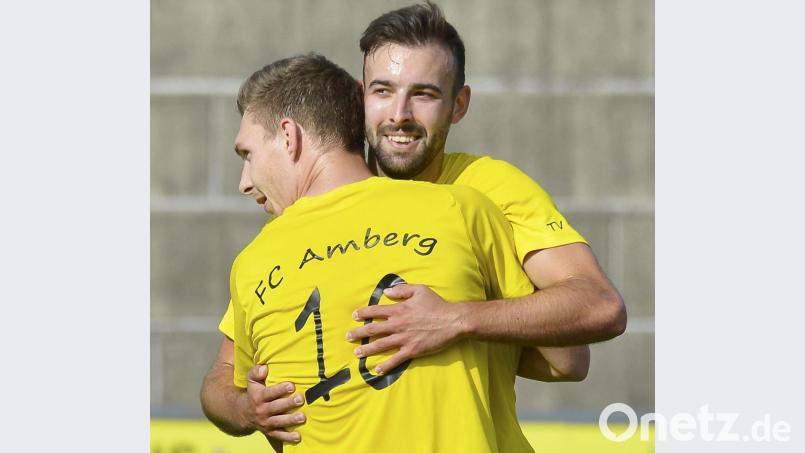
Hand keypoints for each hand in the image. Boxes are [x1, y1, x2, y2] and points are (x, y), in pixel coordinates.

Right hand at [241, 364, 305, 442]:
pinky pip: (279, 435)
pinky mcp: (270, 431)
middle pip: (276, 407)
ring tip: (302, 417)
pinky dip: (288, 437)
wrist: (243, 413)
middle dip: (288, 404)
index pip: (269, 393)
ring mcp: (266, 422)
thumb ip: (256, 372)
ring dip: (290, 420)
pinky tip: (298, 437)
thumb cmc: (253, 393)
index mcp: (258, 397)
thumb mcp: (251, 381)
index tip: (291, 386)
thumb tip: (264, 368)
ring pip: (278, 422)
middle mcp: (262, 410)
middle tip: (301, 399)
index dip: (280, 389)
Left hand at [346, 284, 465, 373]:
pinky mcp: (412, 350)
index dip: (364, 313)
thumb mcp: (420, 290)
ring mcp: (404, 338)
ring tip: (357, 353)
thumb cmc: (437, 304)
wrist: (453, 321)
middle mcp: (398, 324)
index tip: (355, 316)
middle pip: (373, 329)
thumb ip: (402, 290)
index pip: (376, 311)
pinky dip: (386, 365)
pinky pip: (395, 359)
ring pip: (380, 344)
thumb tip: (386, 292)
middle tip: (348, 337)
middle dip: (359, 333)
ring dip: (367, 349)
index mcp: (399, 309)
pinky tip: (377, 369)